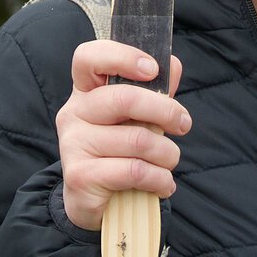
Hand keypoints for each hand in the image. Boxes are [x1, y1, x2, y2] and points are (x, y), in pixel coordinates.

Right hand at [55, 40, 190, 231]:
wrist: (92, 199)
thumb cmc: (119, 150)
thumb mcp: (136, 117)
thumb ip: (154, 91)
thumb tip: (172, 65)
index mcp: (85, 90)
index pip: (89, 57)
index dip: (122, 56)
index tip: (153, 69)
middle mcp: (73, 112)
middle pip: (124, 98)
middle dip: (165, 111)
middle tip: (183, 124)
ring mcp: (73, 144)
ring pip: (137, 140)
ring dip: (167, 153)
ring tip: (169, 161)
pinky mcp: (80, 175)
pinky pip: (134, 171)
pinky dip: (160, 179)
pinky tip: (163, 184)